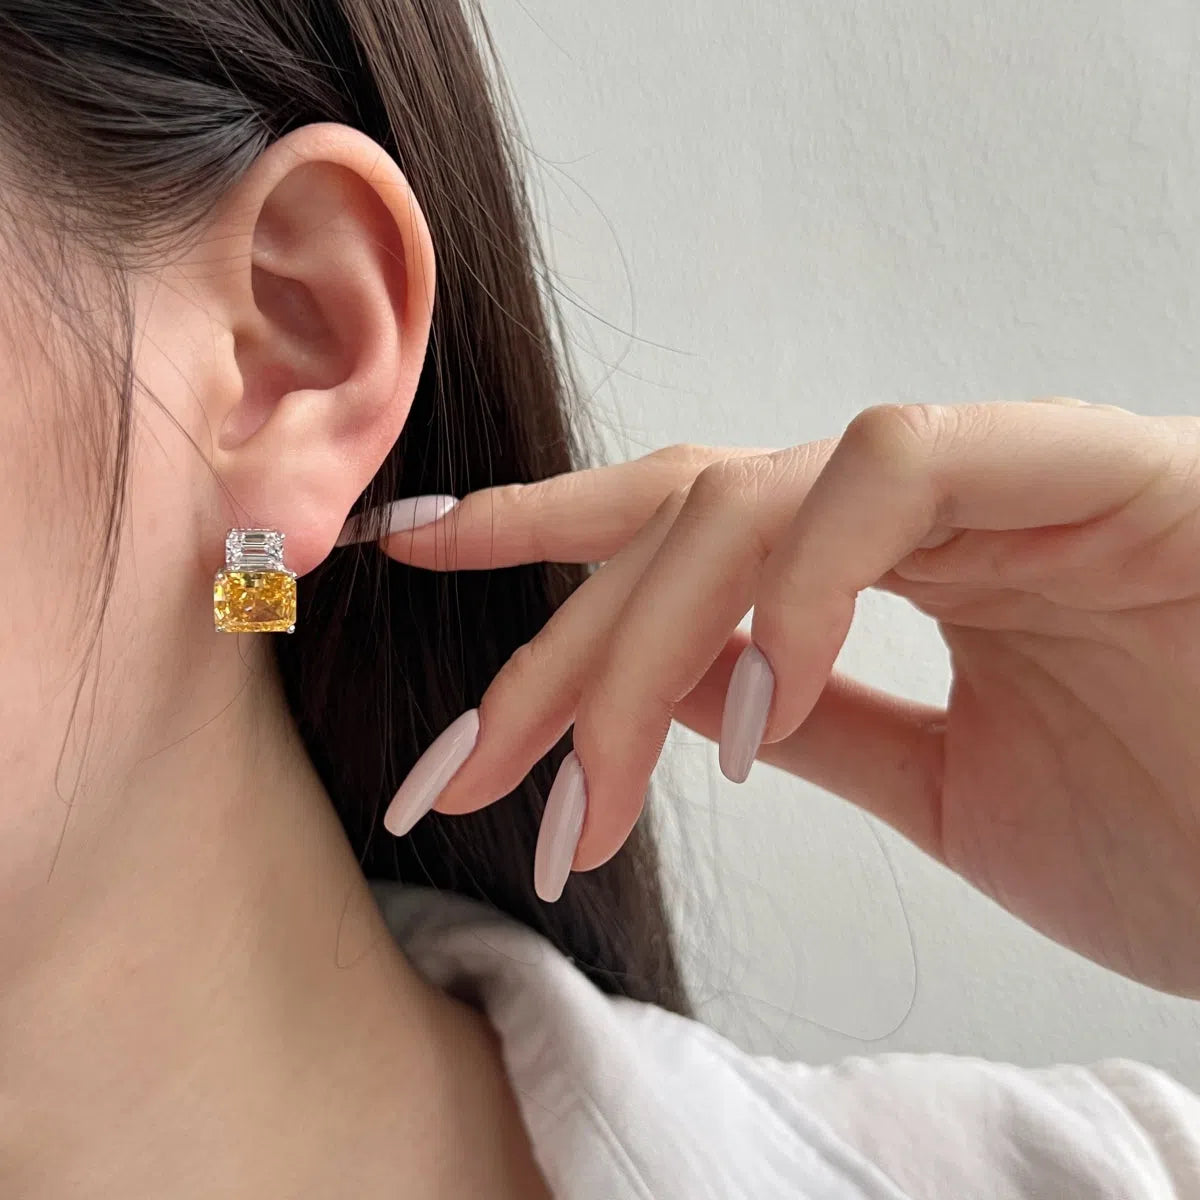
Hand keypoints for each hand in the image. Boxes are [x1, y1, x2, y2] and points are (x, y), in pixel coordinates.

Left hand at [369, 398, 1199, 998]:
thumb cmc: (1181, 826)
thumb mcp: (945, 787)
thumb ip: (817, 718)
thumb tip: (687, 697)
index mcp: (890, 566)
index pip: (686, 523)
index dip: (547, 536)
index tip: (424, 556)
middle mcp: (927, 504)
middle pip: (681, 521)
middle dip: (561, 646)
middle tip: (472, 771)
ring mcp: (1003, 475)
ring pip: (751, 497)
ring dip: (648, 647)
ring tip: (604, 792)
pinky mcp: (1091, 467)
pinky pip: (894, 475)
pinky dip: (800, 589)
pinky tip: (757, 710)